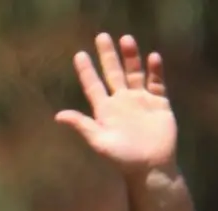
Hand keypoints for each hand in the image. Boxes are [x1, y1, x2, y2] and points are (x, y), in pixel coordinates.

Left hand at [56, 33, 177, 176]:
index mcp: (106, 110)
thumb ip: (82, 126)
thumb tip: (58, 116)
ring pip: (134, 73)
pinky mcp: (159, 103)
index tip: (80, 54)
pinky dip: (155, 71)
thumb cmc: (123, 158)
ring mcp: (141, 100)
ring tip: (126, 40)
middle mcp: (122, 101)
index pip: (94, 86)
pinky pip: (156, 83)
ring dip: (131, 57)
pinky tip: (153, 58)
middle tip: (101, 36)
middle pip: (113, 73)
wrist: (151, 167)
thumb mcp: (100, 142)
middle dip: (108, 56)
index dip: (86, 71)